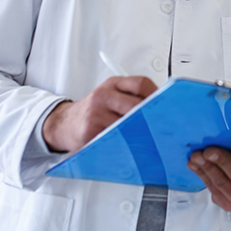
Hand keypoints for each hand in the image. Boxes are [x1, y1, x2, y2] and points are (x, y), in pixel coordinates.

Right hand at [42, 75, 156, 152]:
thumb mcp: (110, 95)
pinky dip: (125, 143)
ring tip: (150, 138)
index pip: (141, 84)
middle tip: (162, 125)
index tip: (166, 105)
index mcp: (112, 84)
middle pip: (136, 105)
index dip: (157, 95)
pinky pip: (114, 138)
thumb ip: (131, 97)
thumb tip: (161, 106)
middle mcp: (103, 96)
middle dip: (151, 116)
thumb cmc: (93, 110)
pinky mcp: (89, 132)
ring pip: (127, 124)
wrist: (63, 123)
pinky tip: (132, 146)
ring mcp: (95, 114)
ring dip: (140, 132)